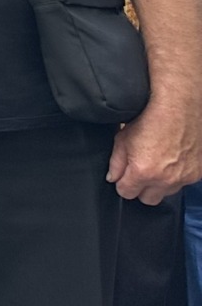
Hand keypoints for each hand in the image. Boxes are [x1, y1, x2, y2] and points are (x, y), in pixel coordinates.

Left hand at [108, 87, 201, 204]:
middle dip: (141, 189)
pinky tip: (173, 160)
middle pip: (148, 199)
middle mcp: (165, 179)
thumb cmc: (150, 119)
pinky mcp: (198, 172)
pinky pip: (184, 182)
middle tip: (140, 172)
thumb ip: (116, 163)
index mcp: (143, 172)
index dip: (123, 184)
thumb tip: (113, 178)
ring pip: (167, 192)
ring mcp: (184, 177)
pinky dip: (178, 175)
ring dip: (161, 183)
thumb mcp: (122, 139)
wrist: (179, 106)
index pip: (126, 193)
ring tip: (158, 163)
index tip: (124, 176)